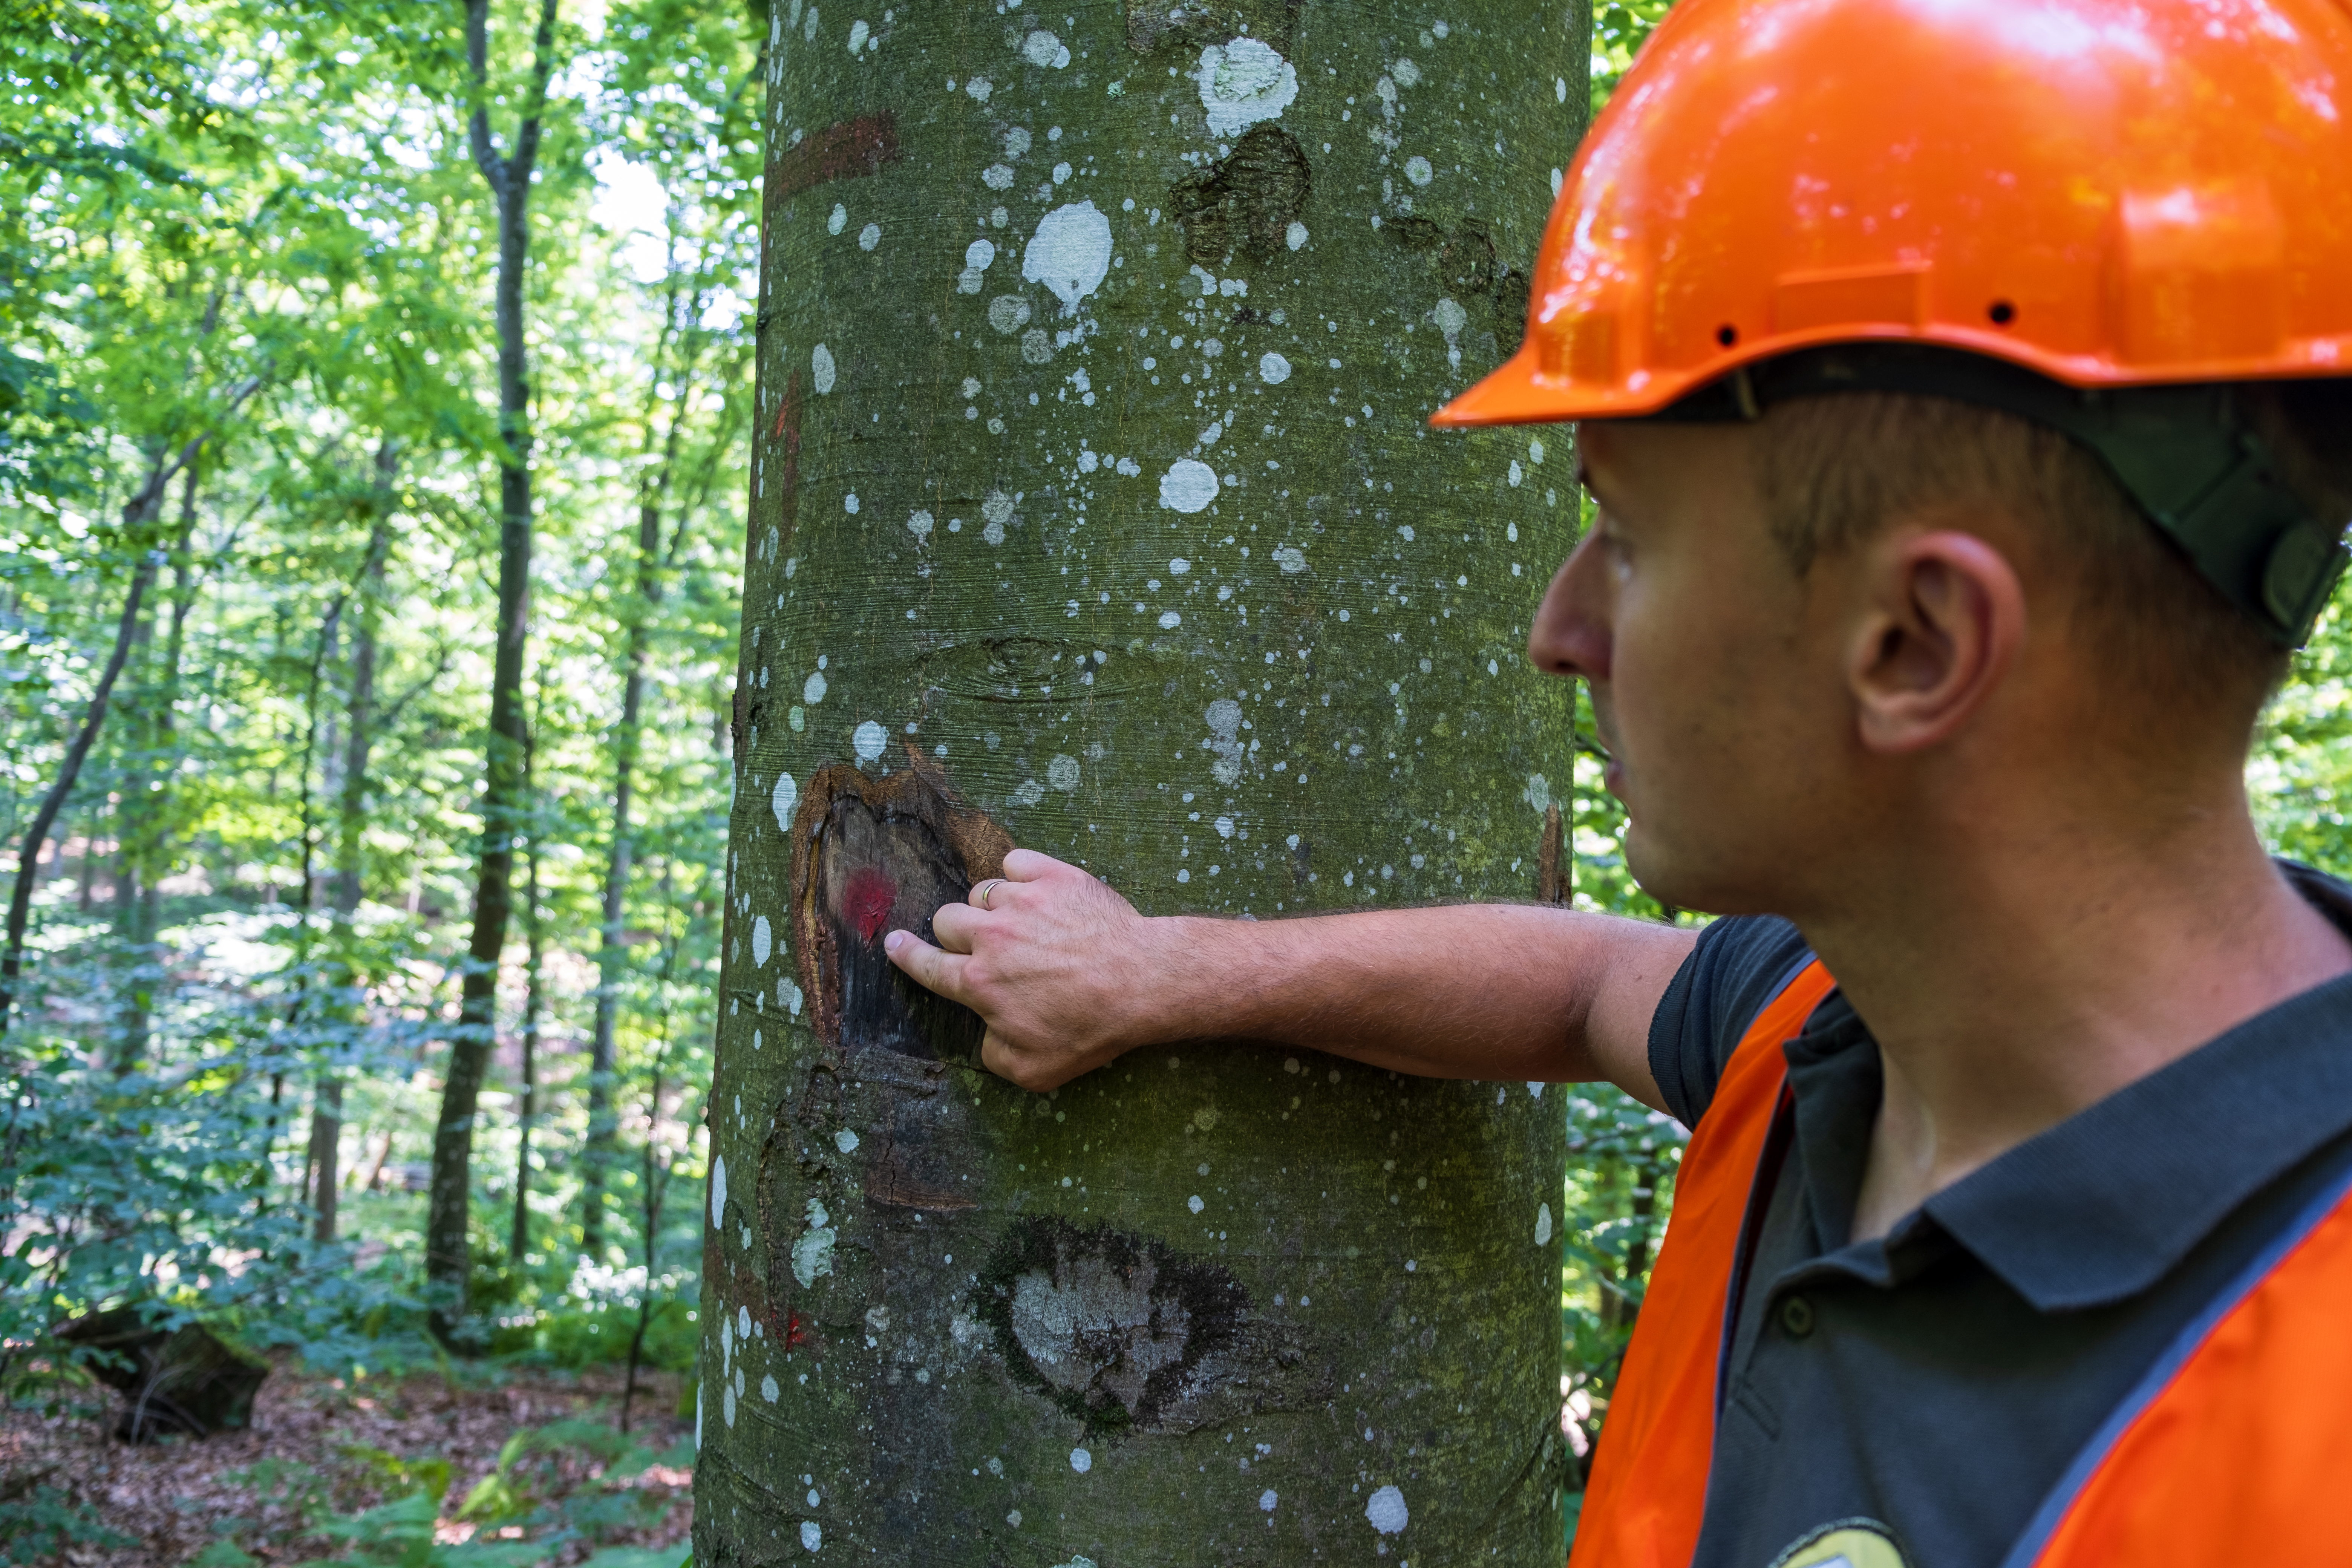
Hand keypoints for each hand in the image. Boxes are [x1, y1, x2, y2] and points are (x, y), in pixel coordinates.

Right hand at [884, 847, 1163, 1090]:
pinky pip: (1015, 863)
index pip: (927, 966)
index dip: (906, 955)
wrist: (1143, 982)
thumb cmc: (1091, 1028)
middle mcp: (990, 938)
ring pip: (982, 891)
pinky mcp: (1052, 877)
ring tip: (1023, 924)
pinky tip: (1037, 891)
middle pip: (947, 920)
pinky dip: (1020, 874)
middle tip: (984, 944)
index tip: (893, 943)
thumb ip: (993, 1056)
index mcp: (979, 984)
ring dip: (993, 907)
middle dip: (956, 932)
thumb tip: (986, 1036)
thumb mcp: (1035, 1070)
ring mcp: (1021, 902)